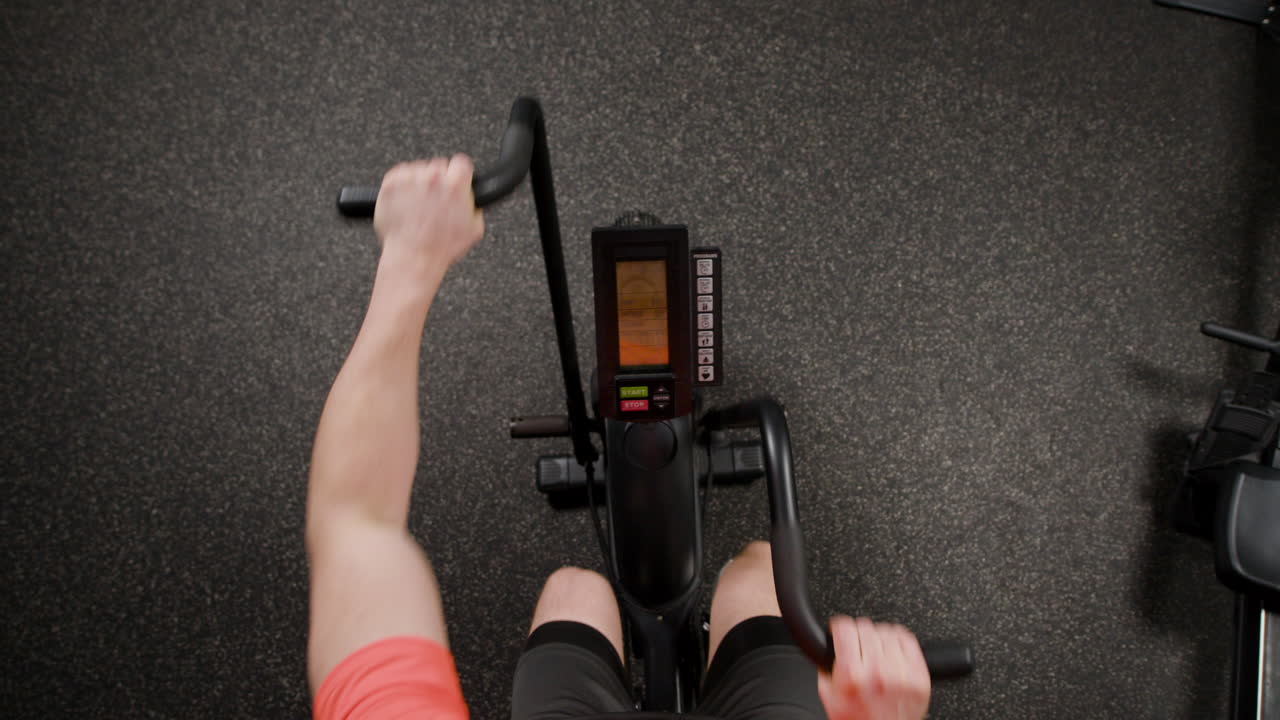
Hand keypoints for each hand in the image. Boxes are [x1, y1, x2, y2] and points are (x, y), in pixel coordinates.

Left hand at [373, 155, 484, 271]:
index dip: (459, 173)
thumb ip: (475, 206)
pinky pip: (398, 175)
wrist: (413, 257)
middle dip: (438, 180)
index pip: (462, 162)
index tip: (454, 180)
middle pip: (439, 165)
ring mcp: (410, 179)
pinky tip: (406, 204)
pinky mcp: (392, 183)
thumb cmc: (440, 247)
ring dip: (419, 183)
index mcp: (456, 185)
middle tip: (434, 201)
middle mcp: (433, 177)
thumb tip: (473, 198)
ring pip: (417, 170)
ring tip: (418, 207)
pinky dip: (401, 186)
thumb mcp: (474, 229)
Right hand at [817, 616, 930, 719]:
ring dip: (878, 636)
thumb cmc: (857, 719)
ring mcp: (902, 673)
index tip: (840, 630)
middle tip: (856, 644)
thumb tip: (827, 646)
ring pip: (887, 631)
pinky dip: (898, 640)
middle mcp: (878, 671)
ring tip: (874, 648)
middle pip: (865, 627)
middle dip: (857, 633)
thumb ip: (826, 667)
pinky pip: (908, 641)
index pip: (845, 628)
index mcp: (853, 675)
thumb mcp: (828, 696)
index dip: (839, 626)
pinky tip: (891, 649)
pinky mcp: (919, 676)